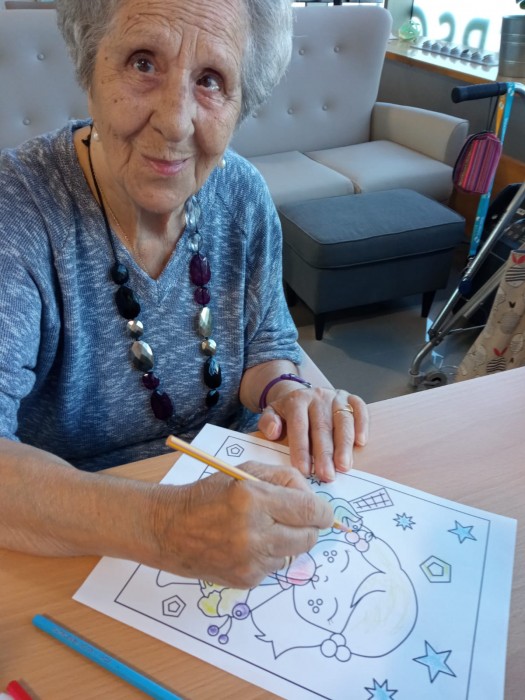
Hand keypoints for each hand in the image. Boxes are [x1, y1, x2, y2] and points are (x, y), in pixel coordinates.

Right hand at [149, 461, 333, 587]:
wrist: (168, 529)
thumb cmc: (207, 494)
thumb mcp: (244, 472)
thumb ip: (283, 479)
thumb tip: (313, 498)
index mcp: (254, 499)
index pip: (310, 510)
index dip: (324, 511)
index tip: (323, 511)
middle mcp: (254, 532)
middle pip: (309, 537)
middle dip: (309, 527)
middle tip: (296, 518)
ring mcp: (250, 561)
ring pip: (294, 554)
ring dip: (288, 541)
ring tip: (264, 528)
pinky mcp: (246, 580)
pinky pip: (275, 568)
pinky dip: (270, 555)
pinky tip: (248, 544)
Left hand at [257, 387, 368, 481]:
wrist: (301, 395)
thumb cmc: (287, 413)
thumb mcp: (271, 413)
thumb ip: (268, 422)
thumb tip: (273, 431)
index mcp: (297, 400)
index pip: (299, 426)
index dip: (301, 449)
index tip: (303, 470)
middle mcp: (318, 396)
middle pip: (322, 426)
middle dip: (325, 453)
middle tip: (326, 475)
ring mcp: (336, 396)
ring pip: (343, 420)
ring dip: (344, 445)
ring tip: (344, 467)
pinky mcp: (351, 398)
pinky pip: (360, 409)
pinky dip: (362, 425)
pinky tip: (361, 443)